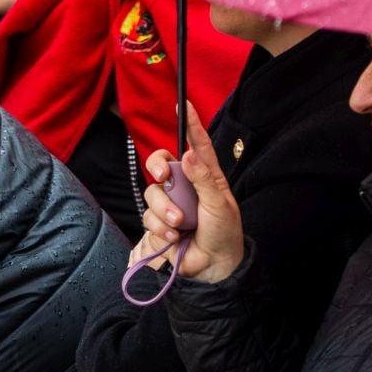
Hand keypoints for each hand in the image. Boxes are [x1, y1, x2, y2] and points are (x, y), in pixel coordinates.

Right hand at [137, 104, 244, 283]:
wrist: (212, 267)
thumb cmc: (224, 233)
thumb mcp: (219, 204)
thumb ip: (203, 178)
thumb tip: (188, 153)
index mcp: (204, 176)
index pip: (196, 144)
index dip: (190, 123)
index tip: (183, 104)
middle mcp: (183, 186)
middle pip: (160, 164)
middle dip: (158, 168)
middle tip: (163, 178)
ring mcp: (169, 204)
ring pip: (152, 194)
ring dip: (165, 211)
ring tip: (180, 226)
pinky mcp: (158, 223)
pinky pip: (147, 217)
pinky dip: (160, 228)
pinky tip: (173, 238)